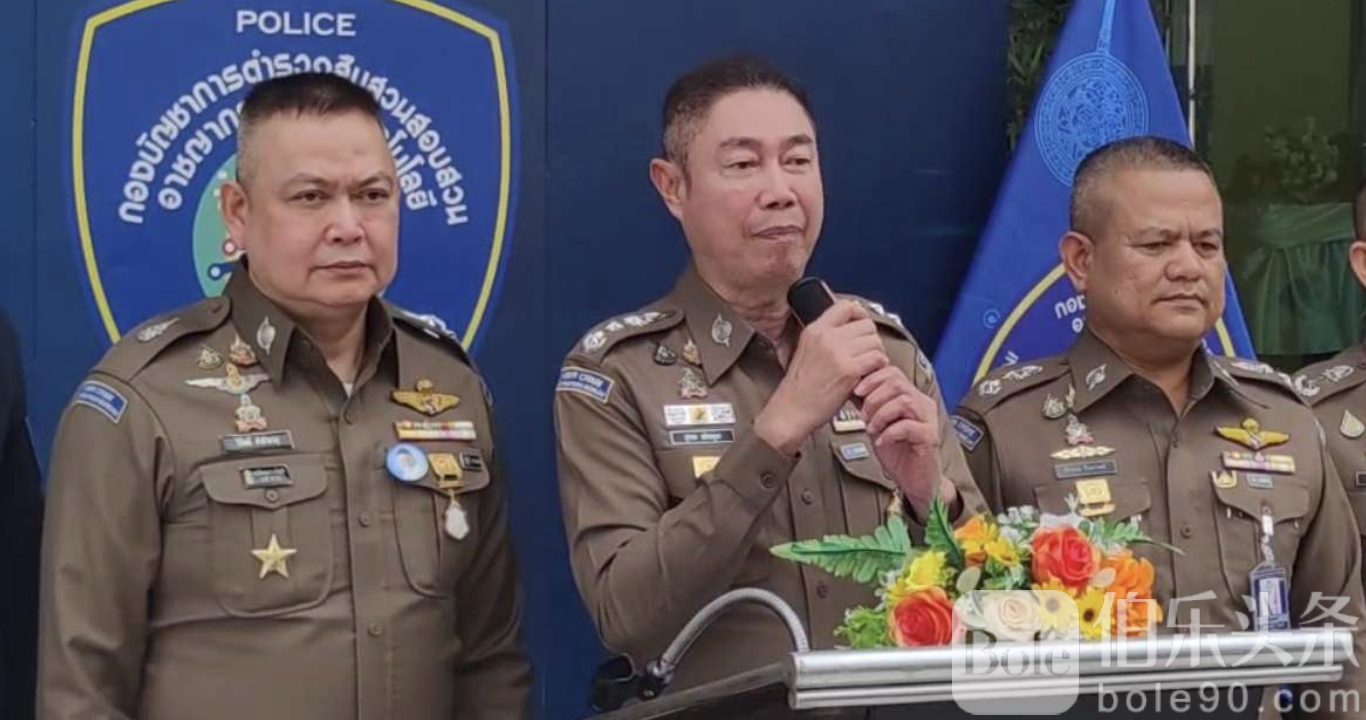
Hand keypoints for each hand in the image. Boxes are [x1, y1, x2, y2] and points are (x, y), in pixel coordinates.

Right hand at [755, 301, 888, 454]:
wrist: (791, 411)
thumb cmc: (799, 388)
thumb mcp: (806, 350)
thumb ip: (826, 337)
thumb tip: (850, 330)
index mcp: (815, 330)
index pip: (846, 306)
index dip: (860, 315)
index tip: (862, 326)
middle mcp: (826, 337)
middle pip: (866, 325)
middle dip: (871, 340)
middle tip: (867, 353)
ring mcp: (837, 353)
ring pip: (875, 341)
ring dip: (877, 354)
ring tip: (867, 366)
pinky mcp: (848, 370)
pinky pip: (877, 359)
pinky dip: (878, 367)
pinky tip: (868, 375)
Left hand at [855, 365, 955, 513]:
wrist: (914, 481)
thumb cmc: (898, 453)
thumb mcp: (877, 423)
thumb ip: (869, 405)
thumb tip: (850, 387)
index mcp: (910, 396)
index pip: (892, 372)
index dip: (871, 379)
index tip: (856, 391)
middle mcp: (922, 404)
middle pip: (897, 382)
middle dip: (873, 398)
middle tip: (864, 416)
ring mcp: (928, 419)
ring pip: (904, 401)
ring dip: (881, 414)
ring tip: (873, 429)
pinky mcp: (930, 437)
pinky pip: (909, 426)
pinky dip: (889, 433)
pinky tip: (882, 441)